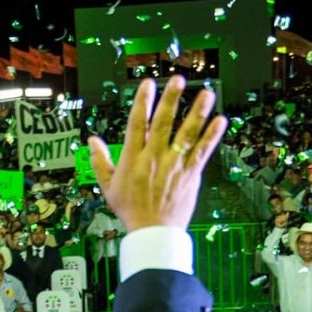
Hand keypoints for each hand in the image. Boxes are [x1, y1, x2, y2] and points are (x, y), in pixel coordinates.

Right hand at [88, 74, 224, 234]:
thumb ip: (99, 161)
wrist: (152, 232)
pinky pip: (203, 152)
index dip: (143, 102)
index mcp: (133, 158)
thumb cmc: (130, 210)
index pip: (138, 123)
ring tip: (206, 94)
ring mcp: (174, 166)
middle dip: (171, 99)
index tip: (148, 84)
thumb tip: (92, 140)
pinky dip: (212, 136)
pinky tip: (220, 121)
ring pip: (187, 135)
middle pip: (164, 123)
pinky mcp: (190, 175)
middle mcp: (154, 158)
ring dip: (198, 113)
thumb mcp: (108, 186)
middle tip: (178, 80)